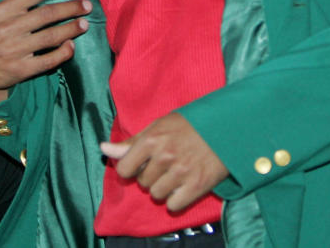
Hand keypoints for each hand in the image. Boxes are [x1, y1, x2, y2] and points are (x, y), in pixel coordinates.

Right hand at [0, 0, 91, 106]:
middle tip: (87, 5)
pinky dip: (63, 52)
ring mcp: (15, 50)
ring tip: (84, 24)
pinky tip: (71, 46)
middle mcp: (9, 28)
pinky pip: (48, 61)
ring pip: (51, 36)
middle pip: (47, 14)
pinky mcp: (21, 70)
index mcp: (3, 10)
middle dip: (71, 7)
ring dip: (71, 29)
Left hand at [100, 112, 228, 211]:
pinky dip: (176, 200)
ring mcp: (180, 173)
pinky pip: (173, 205)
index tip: (140, 165)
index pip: (124, 169)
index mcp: (152, 140)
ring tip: (174, 174)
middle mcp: (164, 157)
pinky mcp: (196, 186)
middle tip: (165, 165)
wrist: (225, 128)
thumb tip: (104, 149)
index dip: (130, 168)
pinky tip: (182, 186)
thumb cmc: (189, 125)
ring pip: (156, 195)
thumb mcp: (158, 126)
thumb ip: (131, 142)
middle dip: (150, 176)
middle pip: (142, 183)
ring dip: (163, 188)